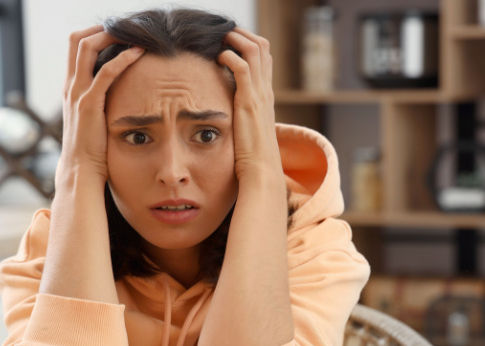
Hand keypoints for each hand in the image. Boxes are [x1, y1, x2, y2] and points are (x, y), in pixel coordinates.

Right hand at [57, 25, 144, 186]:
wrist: (81, 170)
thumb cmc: (93, 147)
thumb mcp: (95, 117)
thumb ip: (102, 102)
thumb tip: (122, 91)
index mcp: (72, 87)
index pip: (76, 47)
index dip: (95, 34)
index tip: (118, 32)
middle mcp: (71, 86)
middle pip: (77, 40)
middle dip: (101, 28)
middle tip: (125, 26)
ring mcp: (77, 94)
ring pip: (87, 49)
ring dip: (110, 35)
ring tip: (133, 32)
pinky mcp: (89, 104)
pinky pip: (105, 73)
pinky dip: (122, 59)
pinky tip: (138, 53)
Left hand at [217, 27, 282, 185]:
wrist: (261, 172)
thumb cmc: (251, 158)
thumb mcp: (246, 131)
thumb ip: (239, 118)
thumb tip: (223, 115)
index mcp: (265, 97)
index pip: (264, 59)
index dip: (248, 44)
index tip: (230, 42)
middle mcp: (266, 91)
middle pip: (263, 48)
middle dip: (242, 35)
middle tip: (223, 34)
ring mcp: (260, 95)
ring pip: (255, 50)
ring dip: (236, 39)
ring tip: (220, 38)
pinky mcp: (249, 101)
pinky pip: (242, 67)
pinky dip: (230, 56)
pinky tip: (218, 58)